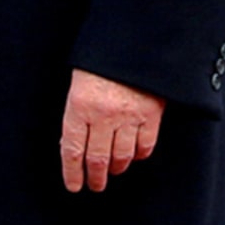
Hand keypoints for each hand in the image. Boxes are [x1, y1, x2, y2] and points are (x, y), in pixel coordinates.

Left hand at [59, 69, 163, 192]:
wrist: (136, 38)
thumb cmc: (101, 58)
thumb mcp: (79, 80)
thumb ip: (77, 112)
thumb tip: (74, 143)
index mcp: (80, 105)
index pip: (72, 150)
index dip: (72, 173)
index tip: (74, 186)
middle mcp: (104, 115)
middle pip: (97, 159)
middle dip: (95, 177)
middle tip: (94, 185)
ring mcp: (129, 116)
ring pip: (121, 157)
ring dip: (116, 168)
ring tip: (112, 171)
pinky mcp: (151, 114)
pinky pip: (145, 146)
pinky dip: (138, 155)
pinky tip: (134, 155)